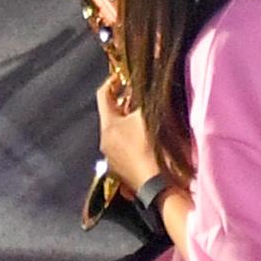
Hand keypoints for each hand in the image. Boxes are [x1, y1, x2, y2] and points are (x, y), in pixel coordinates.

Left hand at [93, 67, 159, 203]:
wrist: (158, 185)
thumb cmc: (154, 148)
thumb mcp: (151, 116)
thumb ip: (146, 98)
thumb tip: (147, 85)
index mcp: (108, 125)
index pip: (103, 95)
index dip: (112, 81)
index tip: (123, 75)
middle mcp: (105, 141)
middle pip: (110, 114)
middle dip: (124, 103)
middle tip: (138, 96)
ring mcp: (111, 158)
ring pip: (117, 132)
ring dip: (128, 122)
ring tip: (145, 117)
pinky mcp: (120, 170)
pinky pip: (122, 146)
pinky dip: (131, 138)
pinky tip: (146, 140)